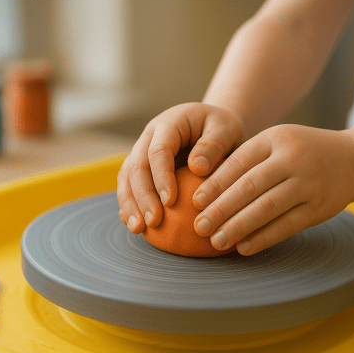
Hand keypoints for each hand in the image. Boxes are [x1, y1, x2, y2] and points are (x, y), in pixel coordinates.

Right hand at [117, 103, 245, 232]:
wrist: (213, 127)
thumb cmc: (223, 130)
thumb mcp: (227, 130)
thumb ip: (214, 145)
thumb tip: (197, 167)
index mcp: (170, 123)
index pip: (159, 150)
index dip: (161, 176)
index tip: (170, 201)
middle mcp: (150, 136)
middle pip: (136, 166)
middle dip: (142, 196)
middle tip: (153, 221)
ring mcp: (142, 151)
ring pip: (127, 177)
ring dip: (130, 204)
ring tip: (138, 229)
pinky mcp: (142, 168)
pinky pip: (129, 186)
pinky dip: (130, 206)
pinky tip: (137, 227)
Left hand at [192, 124, 353, 254]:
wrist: (352, 159)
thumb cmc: (301, 152)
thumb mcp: (276, 143)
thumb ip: (247, 161)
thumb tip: (206, 191)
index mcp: (274, 139)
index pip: (238, 162)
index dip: (215, 184)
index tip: (195, 202)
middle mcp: (292, 159)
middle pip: (250, 187)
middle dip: (221, 209)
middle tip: (199, 227)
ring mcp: (308, 183)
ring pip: (267, 208)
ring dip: (238, 227)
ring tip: (216, 241)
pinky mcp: (319, 207)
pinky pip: (287, 225)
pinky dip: (264, 238)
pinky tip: (244, 247)